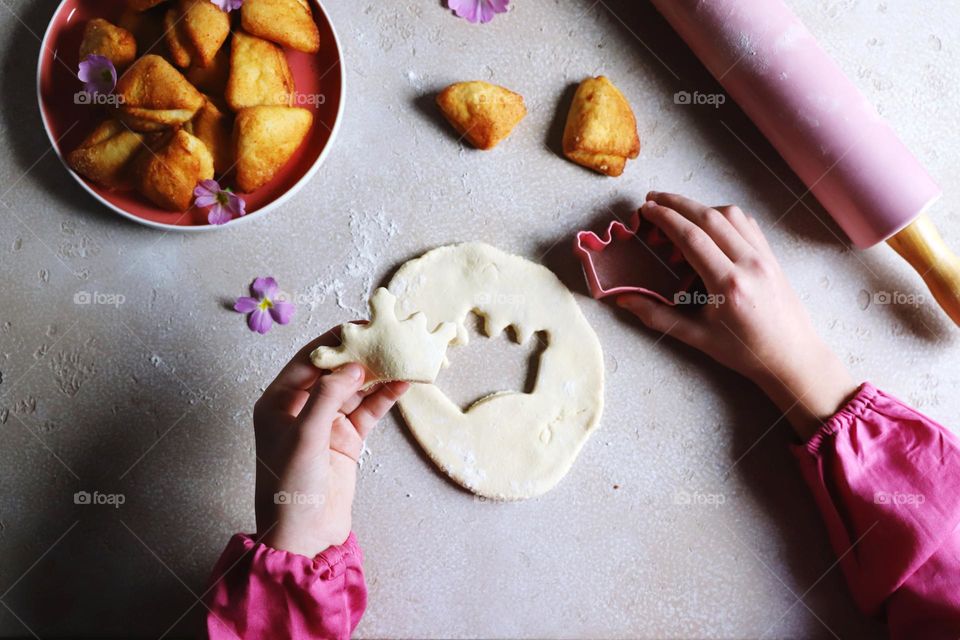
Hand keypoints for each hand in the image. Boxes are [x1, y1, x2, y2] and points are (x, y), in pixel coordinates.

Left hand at [252, 330, 408, 556]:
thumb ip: (328, 396)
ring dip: (376, 374)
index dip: (332, 342)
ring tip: (400, 355)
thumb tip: (352, 365)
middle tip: (386, 336)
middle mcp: (300, 408)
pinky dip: (384, 397)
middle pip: (334, 371)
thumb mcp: (305, 436)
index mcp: (277, 402)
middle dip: (359, 355)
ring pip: (354, 389)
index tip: (358, 326)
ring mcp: (326, 423)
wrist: (304, 536)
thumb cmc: (290, 487)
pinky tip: (402, 383)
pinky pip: (368, 410)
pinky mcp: (347, 439)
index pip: (307, 361)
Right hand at [617, 192, 856, 439]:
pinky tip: (707, 225)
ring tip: (676, 214)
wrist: (791, 357)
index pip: (692, 238)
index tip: (645, 209)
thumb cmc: (743, 351)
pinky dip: (722, 216)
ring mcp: (764, 257)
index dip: (665, 218)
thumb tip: (623, 299)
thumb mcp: (696, 338)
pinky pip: (746, 224)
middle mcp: (749, 264)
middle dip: (677, 203)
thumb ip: (657, 317)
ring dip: (699, 207)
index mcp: (729, 285)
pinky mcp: (771, 256)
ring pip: (729, 215)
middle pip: (709, 218)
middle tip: (651, 200)